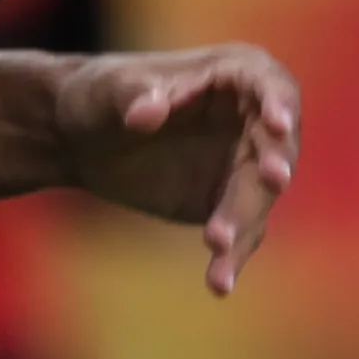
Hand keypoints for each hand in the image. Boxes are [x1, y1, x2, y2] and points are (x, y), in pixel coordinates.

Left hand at [52, 44, 304, 294]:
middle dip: (270, 167)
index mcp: (234, 74)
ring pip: (258, 199)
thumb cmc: (99, 95)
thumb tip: (147, 114)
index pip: (269, 85)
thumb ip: (132, 96)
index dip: (278, 103)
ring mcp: (244, 165)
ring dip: (244, 223)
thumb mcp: (108, 89)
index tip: (278, 124)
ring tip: (217, 248)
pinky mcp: (227, 205)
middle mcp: (252, 120)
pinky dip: (230, 259)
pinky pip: (239, 235)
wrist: (80, 139)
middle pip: (274, 147)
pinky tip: (219, 283)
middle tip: (270, 181)